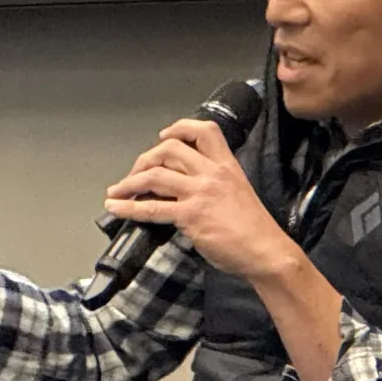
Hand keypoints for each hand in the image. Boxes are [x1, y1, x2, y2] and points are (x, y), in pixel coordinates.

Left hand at [104, 118, 296, 283]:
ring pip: (155, 175)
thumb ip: (214, 184)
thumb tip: (184, 188)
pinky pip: (152, 208)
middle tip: (135, 174)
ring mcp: (200, 193)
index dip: (179, 128)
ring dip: (129, 182)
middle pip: (170, 149)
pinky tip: (115, 208)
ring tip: (116, 191)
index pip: (204, 131)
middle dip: (145, 159)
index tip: (163, 137)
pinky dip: (128, 208)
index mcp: (227, 165)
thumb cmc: (255, 229)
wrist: (266, 251)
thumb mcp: (238, 192)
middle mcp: (212, 174)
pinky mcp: (190, 216)